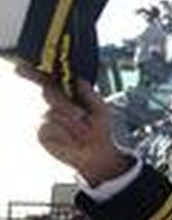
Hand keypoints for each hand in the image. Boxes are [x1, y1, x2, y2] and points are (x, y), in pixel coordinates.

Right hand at [18, 67, 130, 185]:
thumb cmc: (99, 127)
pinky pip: (48, 127)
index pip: (47, 79)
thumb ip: (88, 92)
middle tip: (82, 116)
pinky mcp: (41, 132)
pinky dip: (64, 133)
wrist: (98, 150)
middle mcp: (52, 103)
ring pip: (51, 113)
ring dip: (71, 123)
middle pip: (48, 93)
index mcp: (65, 94)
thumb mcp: (100, 107)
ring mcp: (44, 118)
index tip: (24, 69)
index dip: (34, 73)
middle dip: (66, 106)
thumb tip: (78, 78)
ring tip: (83, 131)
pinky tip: (72, 139)